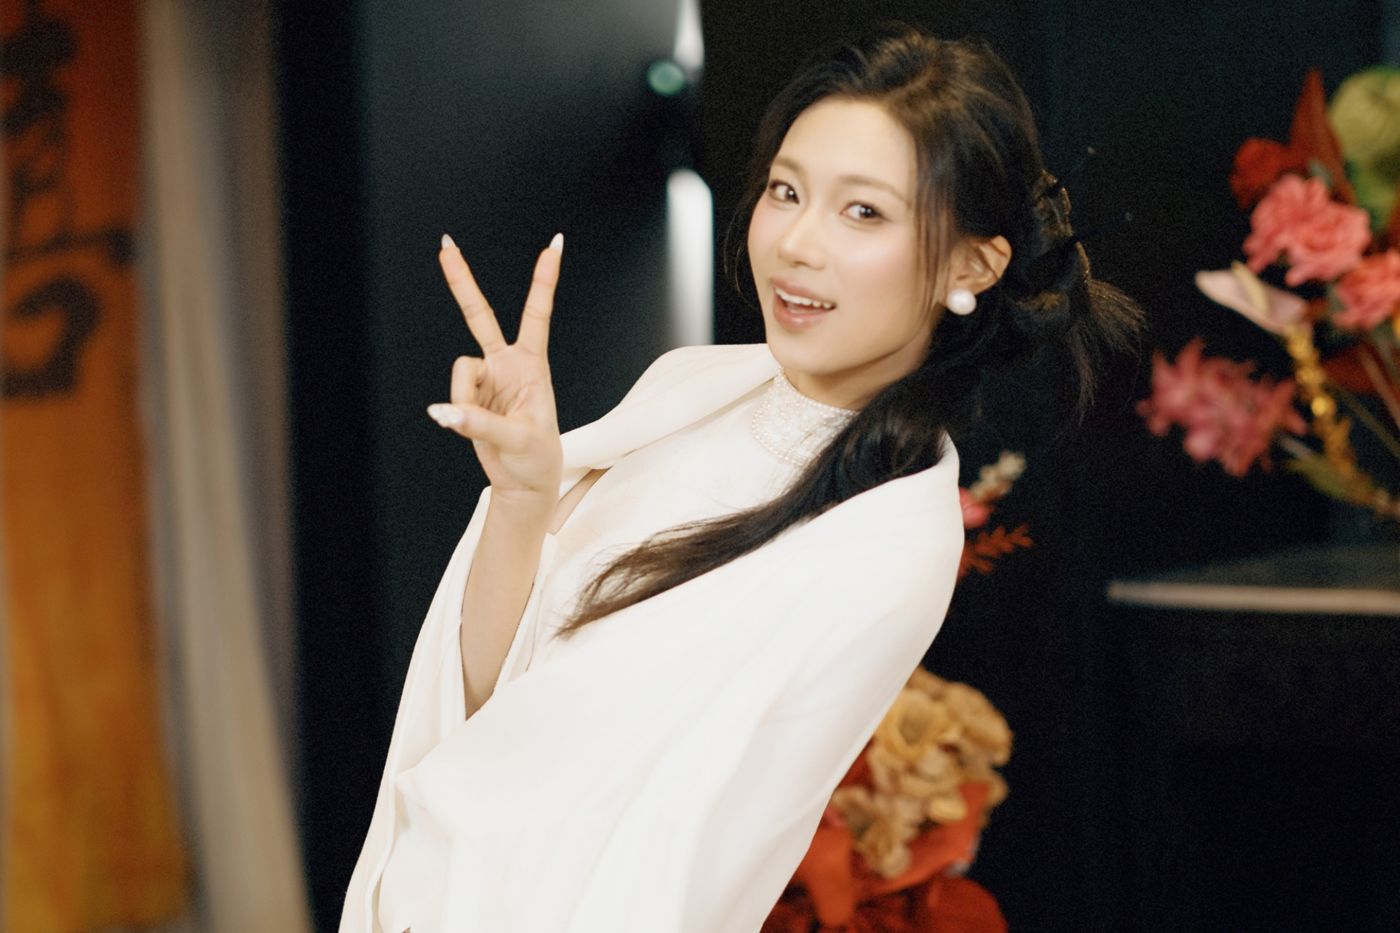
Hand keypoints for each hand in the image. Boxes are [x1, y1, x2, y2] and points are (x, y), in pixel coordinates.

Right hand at [428, 233, 563, 505]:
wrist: (524, 482)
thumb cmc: (536, 459)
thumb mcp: (517, 440)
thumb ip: (479, 423)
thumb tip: (441, 411)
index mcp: (533, 364)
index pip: (536, 314)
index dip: (544, 280)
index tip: (553, 244)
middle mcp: (507, 364)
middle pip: (479, 314)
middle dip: (460, 280)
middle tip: (445, 243)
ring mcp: (486, 378)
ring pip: (459, 371)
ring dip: (465, 398)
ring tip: (485, 423)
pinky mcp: (469, 395)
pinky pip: (452, 396)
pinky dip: (456, 411)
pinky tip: (470, 425)